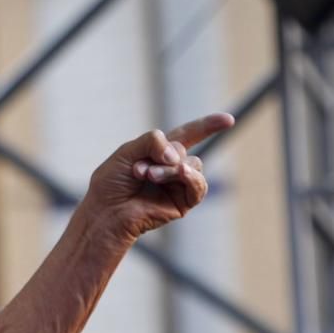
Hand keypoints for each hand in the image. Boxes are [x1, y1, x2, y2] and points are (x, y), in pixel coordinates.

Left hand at [85, 113, 234, 241]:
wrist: (106, 212)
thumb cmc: (110, 184)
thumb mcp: (126, 151)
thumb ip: (152, 141)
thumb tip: (177, 155)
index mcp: (157, 153)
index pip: (186, 135)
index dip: (206, 126)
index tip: (228, 120)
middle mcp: (170, 168)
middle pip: (183, 150)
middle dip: (162, 156)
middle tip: (138, 170)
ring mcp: (177, 186)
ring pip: (191, 165)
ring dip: (169, 169)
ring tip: (148, 176)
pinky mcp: (182, 203)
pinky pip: (198, 186)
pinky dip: (191, 177)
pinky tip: (180, 173)